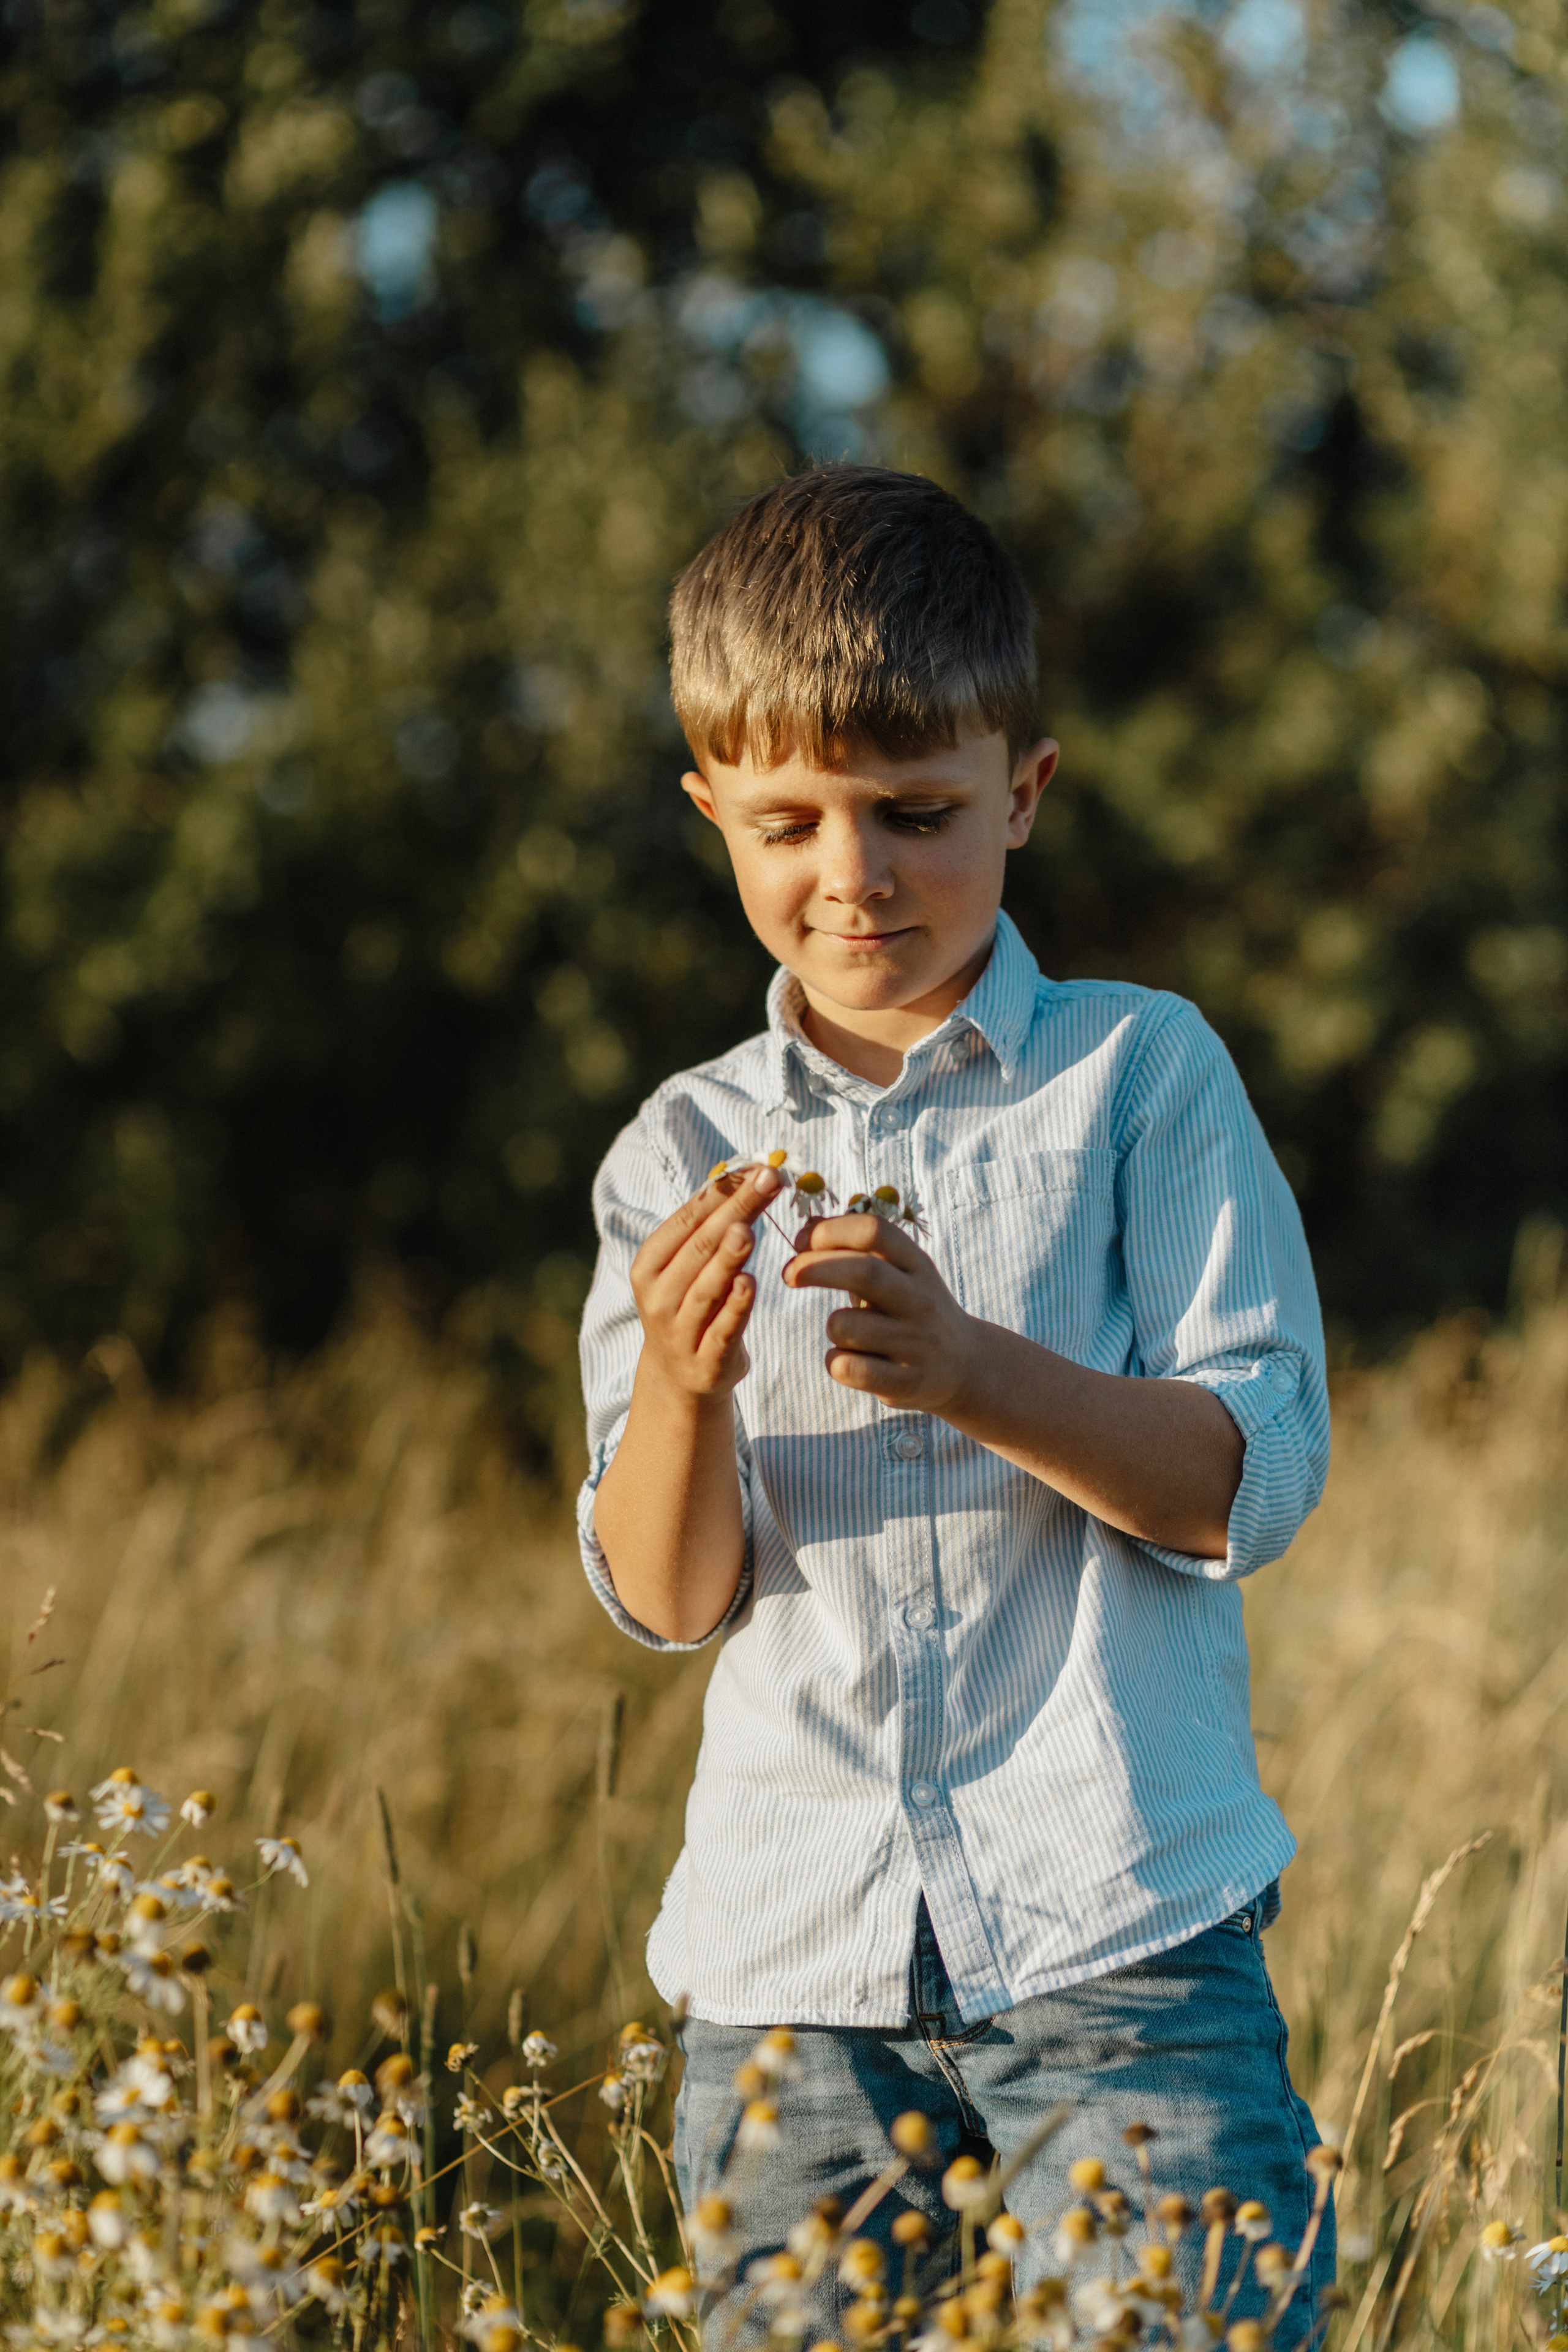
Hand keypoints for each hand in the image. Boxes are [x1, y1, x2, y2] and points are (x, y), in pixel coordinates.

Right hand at [629, 1164, 783, 1401]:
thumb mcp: (690, 1268)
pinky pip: (722, 1330)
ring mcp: (680, 1331)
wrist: (679, 1377)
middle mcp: (658, 1296)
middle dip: (737, 1210)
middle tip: (768, 1180)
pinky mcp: (706, 1362)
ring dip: (727, 1258)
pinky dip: (735, 1307)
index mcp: (650, 1264)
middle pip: (700, 1246)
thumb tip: (749, 1175)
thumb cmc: (692, 1305)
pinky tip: (749, 1283)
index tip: (757, 1166)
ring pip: (706, 1288)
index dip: (722, 1191)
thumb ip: (710, 1230)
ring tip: (747, 1230)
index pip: (688, 1220)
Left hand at [782, 1210, 979, 1411]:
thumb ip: (856, 1250)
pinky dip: (836, 1362)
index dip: (830, 1231)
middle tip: (789, 1274)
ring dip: (832, 1326)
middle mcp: (920, 1300)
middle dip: (814, 1267)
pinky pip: (847, 1368)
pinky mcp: (907, 1382)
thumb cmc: (911, 1310)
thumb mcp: (898, 1273)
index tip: (802, 1242)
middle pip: (862, 1272)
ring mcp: (916, 1343)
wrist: (965, 1366)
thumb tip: (806, 1226)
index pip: (874, 1231)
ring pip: (844, 1325)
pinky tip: (850, 1362)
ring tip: (847, 1332)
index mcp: (917, 1265)